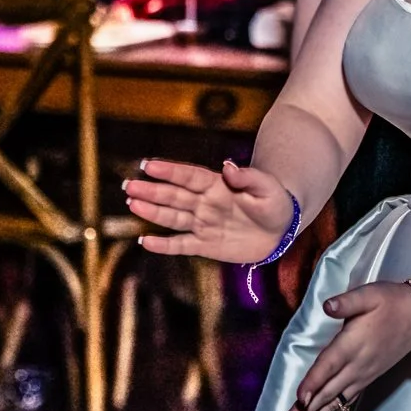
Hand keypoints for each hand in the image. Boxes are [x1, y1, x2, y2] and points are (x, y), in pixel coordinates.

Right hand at [124, 159, 293, 263]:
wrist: (282, 230)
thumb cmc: (275, 203)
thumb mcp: (268, 188)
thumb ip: (248, 177)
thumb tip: (228, 166)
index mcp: (218, 185)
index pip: (189, 176)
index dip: (170, 171)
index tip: (149, 165)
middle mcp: (205, 203)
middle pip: (174, 196)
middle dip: (151, 191)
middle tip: (129, 186)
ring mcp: (203, 224)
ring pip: (173, 218)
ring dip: (152, 212)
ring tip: (131, 204)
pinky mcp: (205, 245)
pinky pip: (181, 245)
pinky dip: (164, 245)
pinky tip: (145, 242)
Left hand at [281, 280, 410, 410]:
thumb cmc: (391, 302)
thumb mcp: (370, 294)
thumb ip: (347, 302)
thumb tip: (328, 306)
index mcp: (353, 343)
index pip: (329, 365)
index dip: (314, 382)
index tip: (300, 398)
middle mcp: (357, 364)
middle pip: (328, 391)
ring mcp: (363, 375)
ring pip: (336, 400)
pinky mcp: (368, 378)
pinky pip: (347, 400)